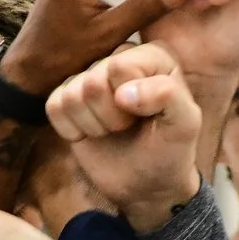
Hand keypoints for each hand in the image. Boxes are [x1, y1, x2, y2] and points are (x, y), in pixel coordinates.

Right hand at [49, 43, 204, 230]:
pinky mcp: (66, 98)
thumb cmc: (170, 150)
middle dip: (110, 116)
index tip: (146, 115)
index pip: (119, 66)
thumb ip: (168, 97)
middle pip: (93, 81)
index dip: (129, 99)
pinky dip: (72, 130)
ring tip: (112, 130)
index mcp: (153, 56)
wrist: (147, 184)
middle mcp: (120, 58)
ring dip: (93, 124)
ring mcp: (90, 77)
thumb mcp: (184, 125)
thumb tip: (122, 94)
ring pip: (71, 94)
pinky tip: (91, 134)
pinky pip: (53, 106)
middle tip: (128, 126)